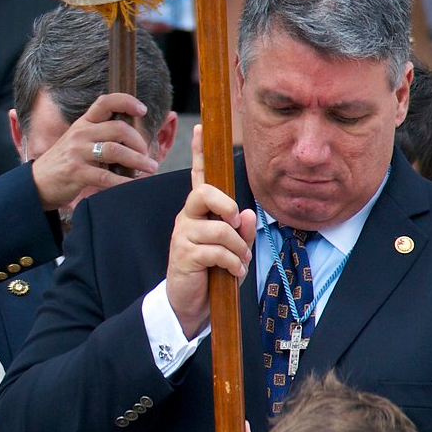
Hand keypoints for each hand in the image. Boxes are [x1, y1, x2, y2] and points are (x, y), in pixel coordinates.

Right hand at [31, 93, 158, 211]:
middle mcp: (80, 134)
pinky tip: (133, 185)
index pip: (105, 102)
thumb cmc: (63, 163)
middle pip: (118, 129)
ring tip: (150, 168)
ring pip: (116, 151)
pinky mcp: (76, 173)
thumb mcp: (77, 141)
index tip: (142, 109)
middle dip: (139, 142)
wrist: (37, 183)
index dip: (126, 101)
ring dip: (138, 160)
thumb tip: (133, 139)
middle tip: (146, 154)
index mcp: (82, 123)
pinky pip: (106, 177)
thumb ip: (99, 135)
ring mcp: (77, 153)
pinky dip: (124, 182)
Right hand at [166, 124, 255, 336]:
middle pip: (205, 193)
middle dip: (227, 206)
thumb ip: (242, 231)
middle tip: (234, 224)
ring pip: (220, 228)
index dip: (199, 153)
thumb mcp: (234, 249)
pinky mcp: (183, 254)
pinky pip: (217, 251)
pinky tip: (231, 274)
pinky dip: (232, 264)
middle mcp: (188, 217)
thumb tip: (248, 214)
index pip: (199, 176)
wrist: (191, 303)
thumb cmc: (214, 272)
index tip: (201, 128)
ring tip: (237, 262)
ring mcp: (183, 235)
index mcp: (200, 211)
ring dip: (238, 248)